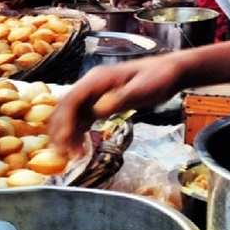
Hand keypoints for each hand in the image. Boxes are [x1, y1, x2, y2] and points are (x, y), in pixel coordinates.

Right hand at [48, 54, 186, 154]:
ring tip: (70, 156)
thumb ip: (120, 99)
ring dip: (67, 134)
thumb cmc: (158, 78)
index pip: (72, 99)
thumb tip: (97, 111)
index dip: (64, 120)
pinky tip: (78, 149)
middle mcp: (91, 85)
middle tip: (62, 154)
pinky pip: (82, 119)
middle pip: (66, 107)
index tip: (64, 141)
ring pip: (71, 115)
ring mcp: (94, 94)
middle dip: (60, 130)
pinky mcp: (100, 102)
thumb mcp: (142, 89)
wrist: (169, 72)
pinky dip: (77, 133)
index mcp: (98, 79)